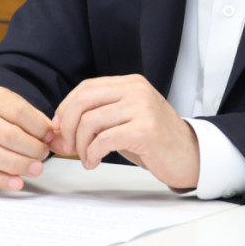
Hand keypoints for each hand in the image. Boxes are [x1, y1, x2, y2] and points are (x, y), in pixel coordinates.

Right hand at [0, 87, 53, 190]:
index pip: (18, 111)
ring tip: (36, 169)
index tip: (50, 136)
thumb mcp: (22, 107)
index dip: (37, 126)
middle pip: (6, 134)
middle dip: (30, 147)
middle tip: (44, 154)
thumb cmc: (9, 115)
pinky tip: (17, 183)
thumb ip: (38, 121)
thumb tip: (54, 136)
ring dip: (17, 164)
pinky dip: (0, 180)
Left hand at [52, 75, 199, 190]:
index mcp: (130, 83)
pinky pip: (103, 140)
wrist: (189, 155)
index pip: (86, 88)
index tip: (59, 129)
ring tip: (86, 158)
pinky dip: (92, 154)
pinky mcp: (144, 130)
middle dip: (67, 127)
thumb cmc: (154, 140)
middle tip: (67, 146)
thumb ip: (94, 121)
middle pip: (84, 101)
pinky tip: (94, 162)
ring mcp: (141, 108)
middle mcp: (136, 90)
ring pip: (90, 122)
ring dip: (80, 146)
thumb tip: (55, 132)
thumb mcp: (123, 122)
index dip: (66, 109)